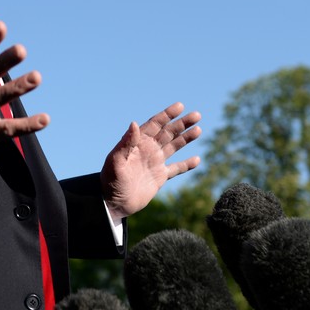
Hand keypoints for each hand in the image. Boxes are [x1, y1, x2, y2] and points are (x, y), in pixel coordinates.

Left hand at [100, 102, 201, 220]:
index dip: (167, 115)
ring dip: (186, 138)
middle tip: (197, 115)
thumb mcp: (116, 161)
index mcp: (138, 143)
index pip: (155, 124)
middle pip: (168, 132)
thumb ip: (126, 143)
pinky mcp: (159, 177)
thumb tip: (134, 123)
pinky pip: (176, 168)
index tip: (180, 106)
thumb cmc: (111, 181)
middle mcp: (148, 149)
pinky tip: (196, 160)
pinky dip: (186, 164)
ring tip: (198, 130)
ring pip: (174, 146)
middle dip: (182, 124)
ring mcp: (154, 162)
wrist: (113, 203)